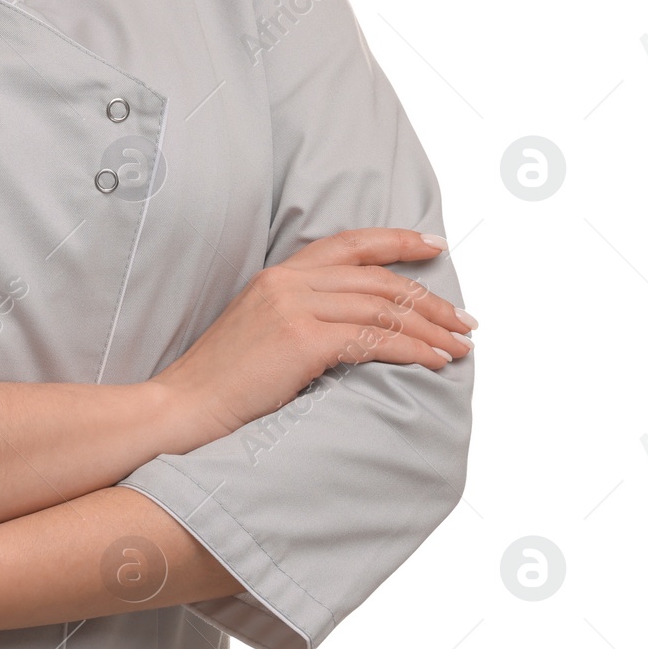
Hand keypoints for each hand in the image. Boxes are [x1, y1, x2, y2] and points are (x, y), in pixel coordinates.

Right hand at [154, 227, 475, 442]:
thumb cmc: (222, 383)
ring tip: (460, 346)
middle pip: (377, 278)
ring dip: (431, 327)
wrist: (183, 407)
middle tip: (465, 320)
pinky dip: (413, 349)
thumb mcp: (260, 332)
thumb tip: (356, 327)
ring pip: (383, 307)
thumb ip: (301, 316)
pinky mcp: (301, 339)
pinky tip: (435, 362)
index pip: (349, 244)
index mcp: (277, 276)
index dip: (397, 241)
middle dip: (430, 298)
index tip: (434, 246)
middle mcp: (287, 281)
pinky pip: (375, 338)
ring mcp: (293, 307)